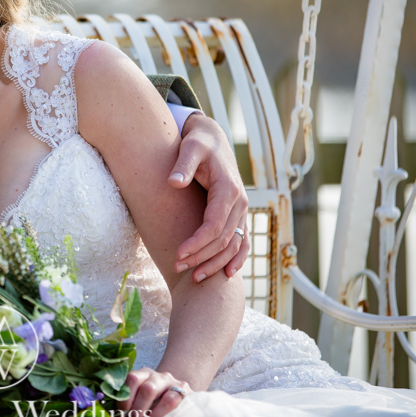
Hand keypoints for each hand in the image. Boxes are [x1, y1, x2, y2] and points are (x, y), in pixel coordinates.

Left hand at [119, 367, 191, 416]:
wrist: (176, 394)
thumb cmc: (154, 398)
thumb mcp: (141, 395)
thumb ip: (131, 400)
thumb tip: (116, 415)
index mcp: (144, 374)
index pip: (133, 379)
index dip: (126, 397)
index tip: (122, 412)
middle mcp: (160, 376)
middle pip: (148, 389)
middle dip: (139, 409)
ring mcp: (176, 385)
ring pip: (168, 398)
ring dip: (155, 415)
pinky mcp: (188, 394)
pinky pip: (181, 405)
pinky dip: (168, 416)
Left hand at [169, 112, 248, 280]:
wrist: (213, 139)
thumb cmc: (198, 143)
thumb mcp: (190, 147)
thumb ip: (182, 164)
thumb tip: (173, 182)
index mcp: (228, 190)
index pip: (214, 226)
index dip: (197, 243)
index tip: (178, 254)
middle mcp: (240, 202)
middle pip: (223, 240)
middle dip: (201, 257)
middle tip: (177, 268)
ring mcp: (242, 210)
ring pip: (234, 244)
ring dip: (216, 263)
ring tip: (194, 277)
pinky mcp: (239, 213)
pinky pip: (242, 240)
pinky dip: (237, 258)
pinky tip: (227, 273)